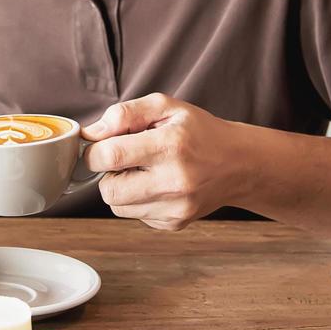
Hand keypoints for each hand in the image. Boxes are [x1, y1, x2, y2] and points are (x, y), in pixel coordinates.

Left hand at [80, 93, 246, 231]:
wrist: (238, 164)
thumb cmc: (200, 132)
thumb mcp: (165, 106)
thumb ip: (124, 114)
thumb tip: (92, 134)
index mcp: (171, 146)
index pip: (110, 156)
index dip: (94, 152)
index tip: (100, 146)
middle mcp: (174, 181)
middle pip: (108, 189)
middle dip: (108, 173)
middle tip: (127, 159)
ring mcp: (175, 207)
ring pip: (118, 206)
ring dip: (122, 188)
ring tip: (146, 171)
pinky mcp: (174, 223)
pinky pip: (135, 215)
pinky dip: (138, 200)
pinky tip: (158, 185)